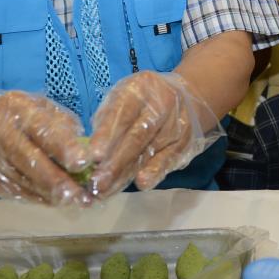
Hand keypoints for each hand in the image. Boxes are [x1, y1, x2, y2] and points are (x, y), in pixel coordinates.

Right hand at [0, 90, 90, 205]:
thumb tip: (83, 146)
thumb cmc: (11, 114)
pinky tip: (54, 201)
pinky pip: (14, 191)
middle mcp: (0, 133)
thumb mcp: (34, 105)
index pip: (42, 129)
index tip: (83, 162)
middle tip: (79, 193)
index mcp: (17, 109)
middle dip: (56, 179)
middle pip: (30, 160)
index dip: (63, 147)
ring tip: (73, 201)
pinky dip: (36, 198)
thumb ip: (60, 122)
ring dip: (50, 193)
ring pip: (23, 180)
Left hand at [86, 71, 219, 196]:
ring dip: (127, 173)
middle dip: (115, 162)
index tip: (93, 156)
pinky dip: (155, 172)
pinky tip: (142, 183)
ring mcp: (176, 125)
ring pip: (149, 152)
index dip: (107, 135)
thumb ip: (107, 119)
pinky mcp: (186, 143)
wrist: (189, 96)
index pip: (122, 113)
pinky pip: (168, 160)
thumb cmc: (144, 100)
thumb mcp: (124, 96)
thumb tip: (89, 151)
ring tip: (107, 189)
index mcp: (140, 89)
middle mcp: (162, 105)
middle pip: (137, 136)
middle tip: (96, 182)